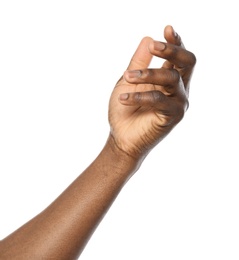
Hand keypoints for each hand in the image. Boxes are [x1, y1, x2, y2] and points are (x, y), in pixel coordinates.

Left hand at [108, 25, 195, 158]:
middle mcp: (178, 89)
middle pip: (187, 63)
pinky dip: (140, 96)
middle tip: (153, 47)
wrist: (121, 138)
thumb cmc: (125, 110)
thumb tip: (147, 39)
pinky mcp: (173, 116)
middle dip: (171, 51)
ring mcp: (178, 102)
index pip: (179, 57)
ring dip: (147, 75)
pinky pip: (159, 100)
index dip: (175, 42)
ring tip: (127, 77)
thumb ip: (138, 63)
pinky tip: (124, 98)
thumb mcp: (128, 82)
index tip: (167, 29)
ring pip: (171, 78)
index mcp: (169, 79)